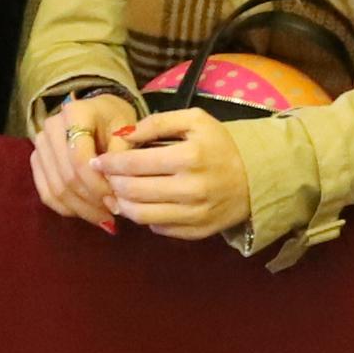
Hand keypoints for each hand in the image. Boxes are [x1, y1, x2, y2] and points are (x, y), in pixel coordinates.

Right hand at [31, 93, 139, 229]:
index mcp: (74, 114)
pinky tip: (88, 214)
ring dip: (81, 209)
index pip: (79, 158)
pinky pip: (47, 194)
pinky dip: (67, 209)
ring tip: (104, 218)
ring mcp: (39, 145)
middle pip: (66, 176)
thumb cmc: (115, 120)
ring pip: (56, 189)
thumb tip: (115, 189)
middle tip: (113, 213)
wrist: (98, 112)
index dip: (97, 184)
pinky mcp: (36, 161)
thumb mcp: (126, 131)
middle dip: (91, 200)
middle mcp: (50, 127)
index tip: (116, 201)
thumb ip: (122, 156)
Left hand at [97, 103, 254, 242]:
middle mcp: (191, 188)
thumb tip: (124, 135)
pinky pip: (158, 228)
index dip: (109, 163)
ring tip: (118, 192)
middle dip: (111, 183)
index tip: (98, 160)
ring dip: (122, 203)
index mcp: (189, 156)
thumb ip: (157, 122)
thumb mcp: (195, 120)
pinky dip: (144, 217)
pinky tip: (142, 204)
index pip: (134, 163)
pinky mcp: (197, 232)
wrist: (256, 177)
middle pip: (132, 191)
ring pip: (140, 215)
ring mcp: (195, 214)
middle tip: (106, 176)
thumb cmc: (220, 145)